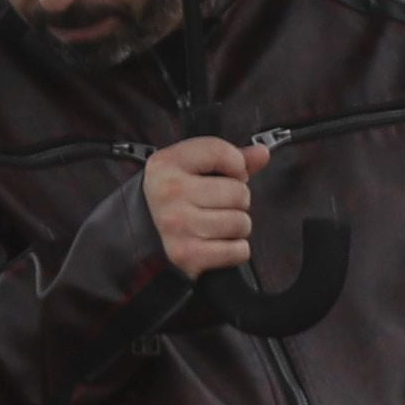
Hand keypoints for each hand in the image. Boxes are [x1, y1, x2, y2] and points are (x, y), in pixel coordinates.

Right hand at [141, 137, 260, 283]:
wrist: (141, 234)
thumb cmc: (176, 198)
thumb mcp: (192, 169)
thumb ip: (229, 158)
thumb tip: (262, 153)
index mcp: (165, 164)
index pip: (220, 151)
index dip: (236, 164)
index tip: (229, 174)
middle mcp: (168, 192)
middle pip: (239, 192)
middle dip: (237, 201)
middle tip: (216, 205)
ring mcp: (176, 224)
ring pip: (241, 222)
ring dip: (237, 227)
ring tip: (215, 224)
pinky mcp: (186, 254)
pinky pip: (239, 250)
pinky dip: (234, 250)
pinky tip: (215, 243)